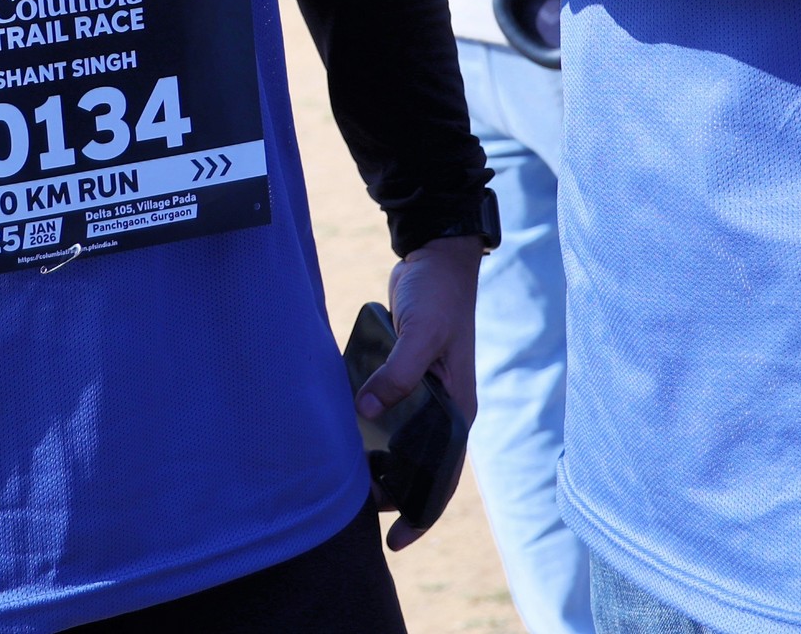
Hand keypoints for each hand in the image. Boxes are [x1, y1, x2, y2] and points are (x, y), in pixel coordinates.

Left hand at [358, 234, 481, 549]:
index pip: (443, 475)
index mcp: (458, 408)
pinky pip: (387, 418)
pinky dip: (368, 433)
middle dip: (392, 493)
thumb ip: (398, 372)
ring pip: (401, 446)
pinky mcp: (405, 380)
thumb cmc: (438, 296)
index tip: (396, 541)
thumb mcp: (422, 332)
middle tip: (353, 512)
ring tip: (343, 485)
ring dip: (377, 466)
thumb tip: (366, 412)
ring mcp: (424, 396)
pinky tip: (342, 442)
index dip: (421, 511)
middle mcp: (443, 409)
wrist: (436, 259)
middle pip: (419, 468)